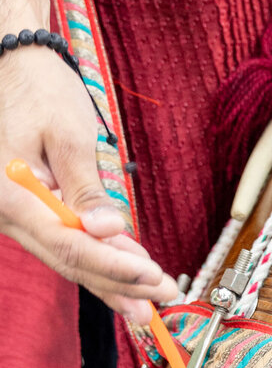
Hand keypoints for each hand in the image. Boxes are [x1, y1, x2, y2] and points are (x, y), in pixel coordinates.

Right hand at [0, 45, 175, 321]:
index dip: (112, 266)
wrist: (12, 66)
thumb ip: (86, 186)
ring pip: (67, 255)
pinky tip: (123, 276)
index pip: (68, 245)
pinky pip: (64, 240)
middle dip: (117, 283)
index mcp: (12, 197)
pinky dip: (96, 258)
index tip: (151, 277)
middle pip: (68, 259)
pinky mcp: (30, 209)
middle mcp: (8, 214)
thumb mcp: (68, 133)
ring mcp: (17, 215)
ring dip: (109, 278)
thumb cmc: (38, 91)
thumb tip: (107, 232)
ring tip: (148, 301)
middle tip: (160, 301)